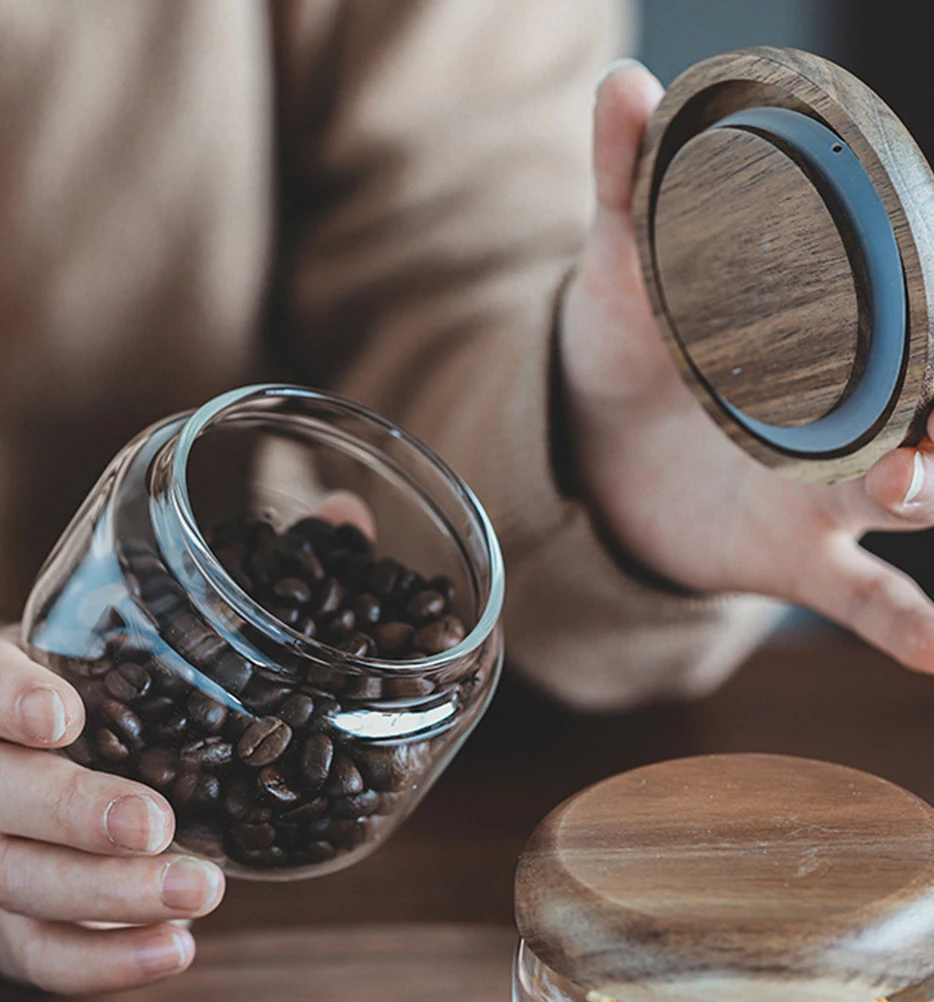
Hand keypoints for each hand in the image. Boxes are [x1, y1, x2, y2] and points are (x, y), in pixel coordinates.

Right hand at [0, 633, 224, 993]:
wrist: (56, 774)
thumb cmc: (109, 702)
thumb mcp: (122, 658)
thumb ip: (174, 642)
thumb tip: (303, 635)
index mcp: (1, 695)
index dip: (9, 700)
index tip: (63, 716)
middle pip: (1, 792)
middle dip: (79, 813)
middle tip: (157, 825)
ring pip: (21, 878)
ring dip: (111, 894)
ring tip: (200, 891)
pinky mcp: (18, 919)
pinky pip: (43, 952)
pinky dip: (106, 960)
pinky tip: (176, 947)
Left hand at [561, 60, 933, 672]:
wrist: (600, 451)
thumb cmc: (630, 352)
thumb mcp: (625, 271)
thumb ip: (629, 187)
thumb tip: (622, 86)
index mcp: (829, 329)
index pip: (915, 302)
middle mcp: (854, 409)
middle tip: (927, 414)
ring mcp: (831, 490)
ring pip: (916, 494)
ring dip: (929, 487)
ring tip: (911, 483)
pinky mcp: (794, 558)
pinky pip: (865, 597)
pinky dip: (905, 624)